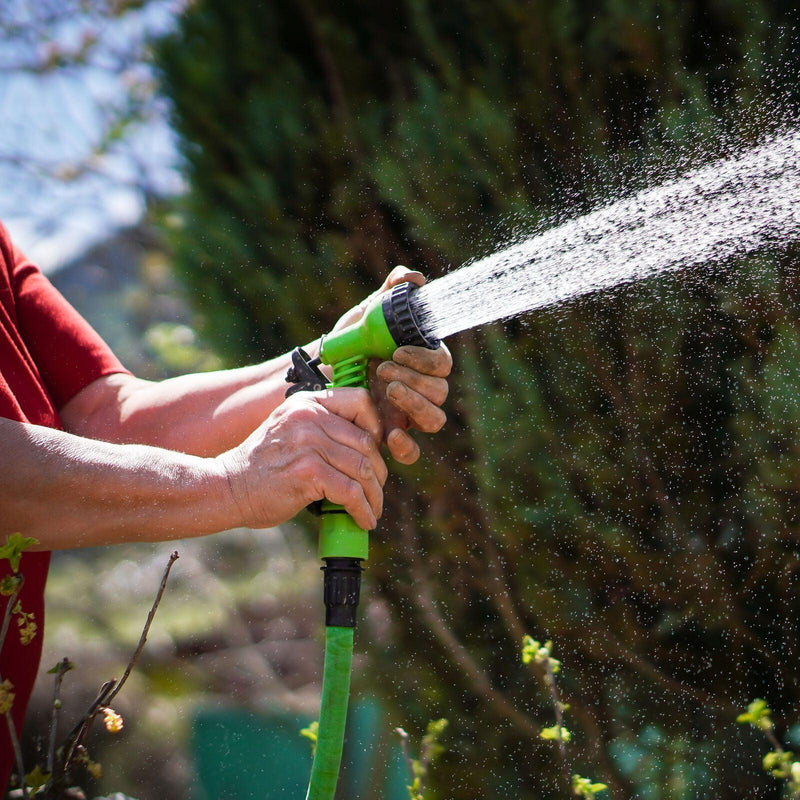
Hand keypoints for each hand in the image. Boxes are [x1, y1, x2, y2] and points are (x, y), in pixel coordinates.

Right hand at [219, 388, 386, 530]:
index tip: (375, 452)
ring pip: (363, 469)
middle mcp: (309, 417)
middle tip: (376, 490)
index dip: (377, 427)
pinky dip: (363, 510)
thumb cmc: (262, 466)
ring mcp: (309, 443)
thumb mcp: (289, 430)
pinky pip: (351, 492)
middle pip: (367, 442)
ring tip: (373, 510)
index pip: (360, 401)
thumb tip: (366, 449)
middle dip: (378, 472)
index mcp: (307, 403)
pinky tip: (364, 520)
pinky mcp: (308, 472)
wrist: (228, 487)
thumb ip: (321, 429)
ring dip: (374, 496)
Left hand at [334, 266, 452, 464]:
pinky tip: (390, 435)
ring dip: (416, 405)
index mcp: (420, 361)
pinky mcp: (390, 438)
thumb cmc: (345, 345)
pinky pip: (411, 451)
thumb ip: (388, 295)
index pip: (442, 363)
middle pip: (440, 391)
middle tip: (384, 369)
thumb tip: (412, 277)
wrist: (315, 377)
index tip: (398, 351)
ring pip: (434, 419)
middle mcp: (420, 389)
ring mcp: (407, 416)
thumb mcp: (363, 317)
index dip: (426, 359)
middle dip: (415, 379)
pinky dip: (406, 446)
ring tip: (387, 390)